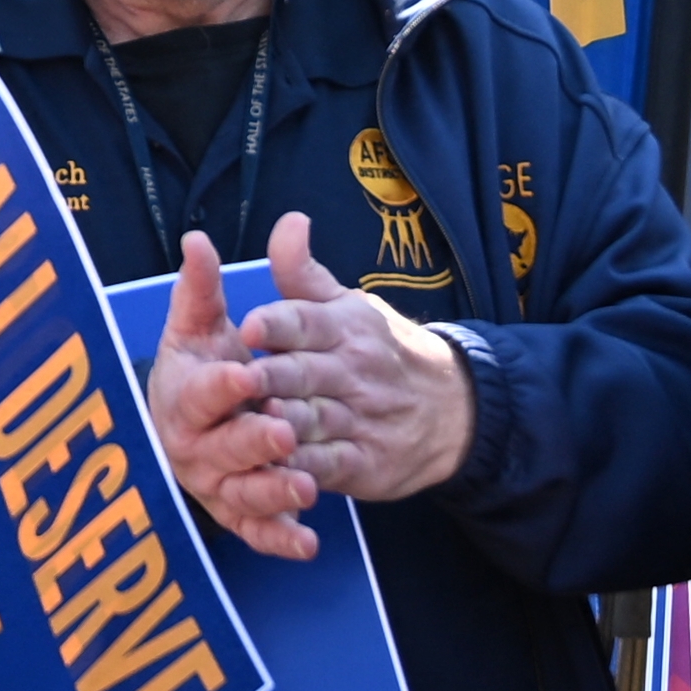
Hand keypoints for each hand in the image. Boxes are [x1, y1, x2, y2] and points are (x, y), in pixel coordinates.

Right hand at [145, 230, 324, 560]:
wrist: (193, 422)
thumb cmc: (200, 366)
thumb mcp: (201, 325)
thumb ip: (203, 287)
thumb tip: (197, 239)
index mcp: (183, 397)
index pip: (200, 392)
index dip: (221, 386)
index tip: (246, 374)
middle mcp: (193, 446)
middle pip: (220, 448)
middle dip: (252, 441)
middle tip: (285, 430)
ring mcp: (214, 484)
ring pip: (240, 494)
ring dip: (271, 492)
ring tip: (306, 486)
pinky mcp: (236, 514)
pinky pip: (256, 531)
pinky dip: (279, 539)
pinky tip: (308, 541)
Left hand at [235, 211, 473, 505]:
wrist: (451, 408)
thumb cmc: (379, 348)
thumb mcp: (347, 304)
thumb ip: (304, 272)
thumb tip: (290, 220)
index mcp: (343, 326)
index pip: (306, 320)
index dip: (277, 323)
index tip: (247, 326)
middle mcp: (351, 370)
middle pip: (304, 372)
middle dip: (272, 377)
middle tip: (239, 382)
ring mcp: (360, 418)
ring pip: (315, 420)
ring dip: (285, 425)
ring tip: (255, 426)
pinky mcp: (364, 462)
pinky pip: (331, 465)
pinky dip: (305, 470)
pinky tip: (278, 470)